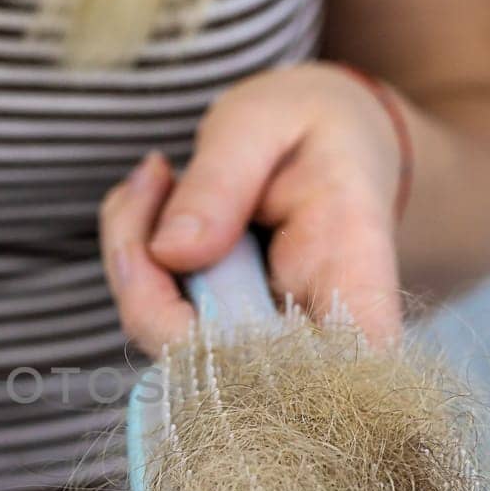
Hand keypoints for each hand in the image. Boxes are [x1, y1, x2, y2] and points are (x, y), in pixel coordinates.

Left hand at [101, 63, 405, 352]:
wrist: (331, 139)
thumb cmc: (311, 124)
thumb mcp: (266, 122)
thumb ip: (222, 180)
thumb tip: (170, 253)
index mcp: (354, 275)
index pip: (331, 368)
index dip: (254, 368)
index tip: (180, 264)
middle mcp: (313, 331)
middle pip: (216, 364)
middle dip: (146, 282)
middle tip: (152, 180)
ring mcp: (265, 341)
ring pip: (170, 347)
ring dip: (134, 261)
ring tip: (157, 177)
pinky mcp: (223, 333)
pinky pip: (155, 321)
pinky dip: (134, 260)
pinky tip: (153, 195)